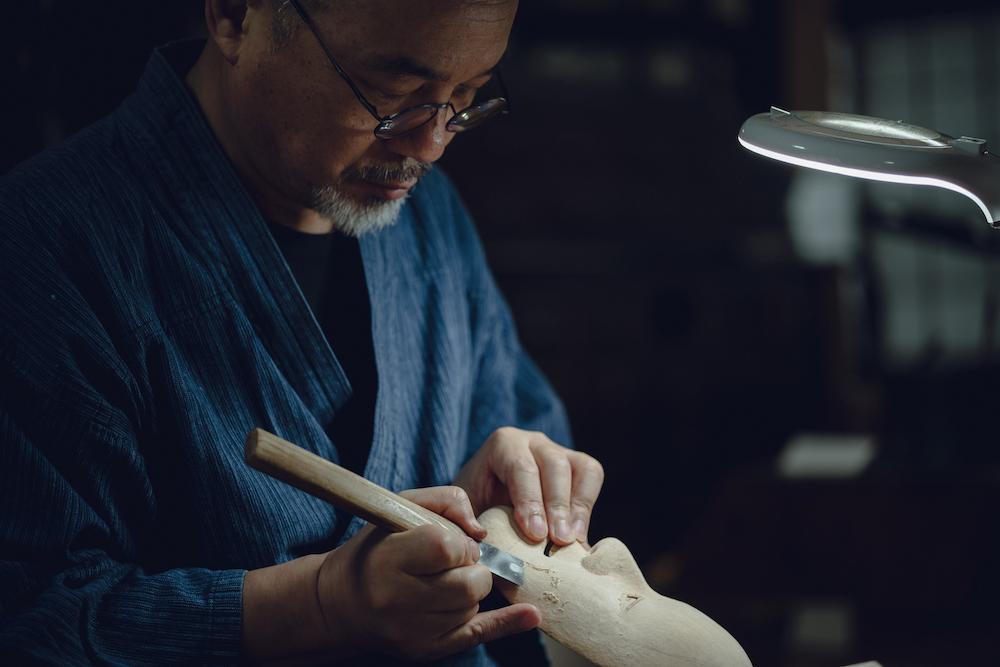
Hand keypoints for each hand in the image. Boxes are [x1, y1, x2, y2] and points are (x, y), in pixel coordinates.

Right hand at [316, 486, 540, 661]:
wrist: (341, 603)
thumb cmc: (375, 549)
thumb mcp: (399, 509)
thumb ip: (445, 501)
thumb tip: (482, 529)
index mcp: (389, 559)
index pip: (446, 547)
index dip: (458, 541)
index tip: (449, 542)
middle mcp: (398, 600)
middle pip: (468, 582)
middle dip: (471, 567)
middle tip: (453, 564)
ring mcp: (413, 630)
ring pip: (472, 605)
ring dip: (470, 589)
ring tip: (444, 582)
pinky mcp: (426, 650)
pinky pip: (478, 635)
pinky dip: (508, 623)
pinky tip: (530, 614)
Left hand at [454, 427, 604, 546]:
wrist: (485, 503)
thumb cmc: (474, 509)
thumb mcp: (466, 513)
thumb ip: (475, 524)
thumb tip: (492, 552)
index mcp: (503, 445)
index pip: (520, 468)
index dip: (530, 501)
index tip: (535, 534)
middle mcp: (533, 442)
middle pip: (554, 465)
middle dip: (557, 506)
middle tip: (558, 541)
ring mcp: (558, 451)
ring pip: (580, 468)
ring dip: (578, 507)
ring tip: (572, 540)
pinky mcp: (577, 466)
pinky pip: (592, 476)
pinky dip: (588, 506)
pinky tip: (579, 536)